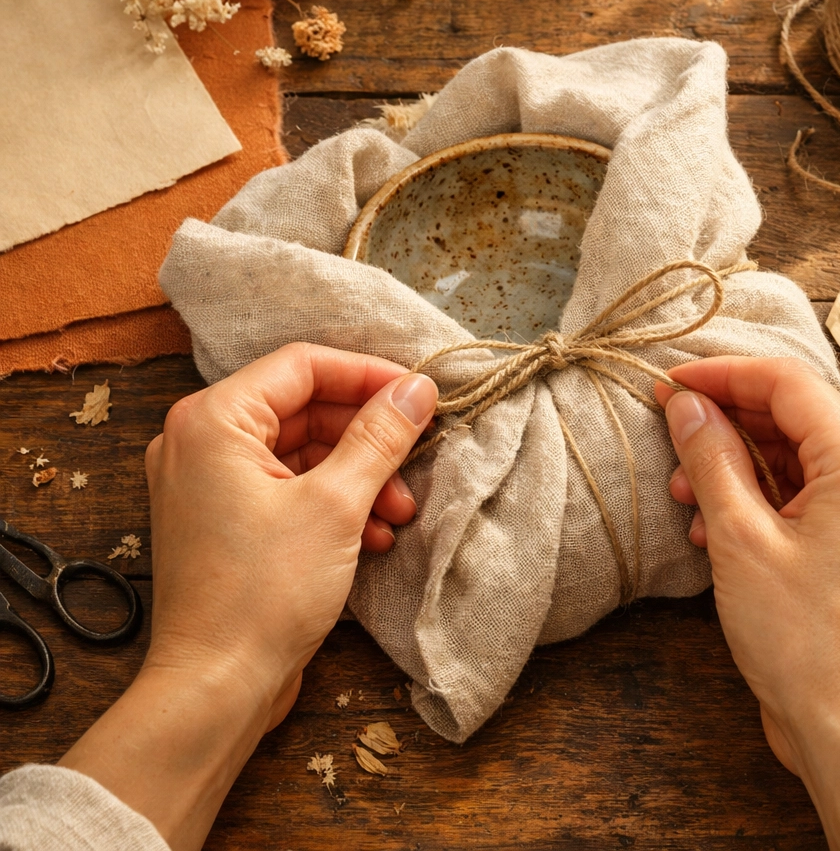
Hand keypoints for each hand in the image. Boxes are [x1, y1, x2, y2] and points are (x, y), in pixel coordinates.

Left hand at [62, 342, 436, 850]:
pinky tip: (373, 535)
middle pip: (305, 409)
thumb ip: (379, 437)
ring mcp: (209, 485)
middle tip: (416, 457)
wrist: (214, 692)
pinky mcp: (225, 521)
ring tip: (398, 511)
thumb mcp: (335, 505)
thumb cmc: (261, 596)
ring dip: (358, 475)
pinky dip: (333, 503)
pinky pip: (287, 488)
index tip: (418, 393)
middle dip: (368, 437)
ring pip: (302, 452)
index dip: (368, 375)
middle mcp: (201, 443)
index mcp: (213, 421)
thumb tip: (416, 389)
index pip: (303, 367)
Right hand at [655, 357, 839, 850]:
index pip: (787, 383)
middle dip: (725, 424)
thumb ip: (710, 457)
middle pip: (794, 418)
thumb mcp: (739, 537)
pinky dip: (761, 501)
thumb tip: (685, 405)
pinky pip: (810, 499)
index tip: (669, 384)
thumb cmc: (804, 640)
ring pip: (798, 460)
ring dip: (737, 467)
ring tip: (686, 495)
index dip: (721, 374)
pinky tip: (716, 528)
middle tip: (670, 434)